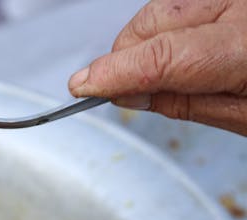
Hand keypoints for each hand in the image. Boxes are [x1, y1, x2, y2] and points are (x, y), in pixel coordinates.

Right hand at [68, 0, 246, 134]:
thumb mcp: (245, 115)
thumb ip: (184, 101)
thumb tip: (129, 95)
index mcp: (244, 47)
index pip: (160, 57)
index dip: (113, 74)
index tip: (81, 88)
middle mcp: (241, 6)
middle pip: (153, 22)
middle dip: (126, 58)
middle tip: (126, 92)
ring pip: (161, 6)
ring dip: (145, 39)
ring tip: (163, 71)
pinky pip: (181, 0)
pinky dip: (168, 23)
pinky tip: (180, 45)